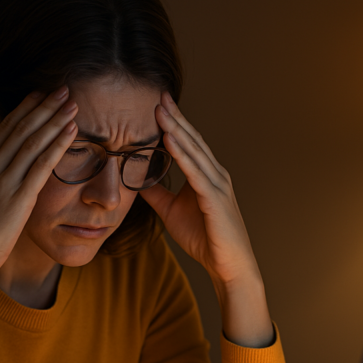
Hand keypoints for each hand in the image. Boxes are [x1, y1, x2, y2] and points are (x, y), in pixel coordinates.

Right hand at [0, 85, 78, 282]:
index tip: (40, 94)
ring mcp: (2, 181)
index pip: (3, 127)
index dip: (24, 108)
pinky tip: (71, 131)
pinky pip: (42, 165)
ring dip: (54, 120)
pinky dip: (58, 145)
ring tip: (71, 104)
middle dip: (43, 106)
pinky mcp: (17, 199)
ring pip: (32, 141)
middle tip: (62, 89)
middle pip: (20, 128)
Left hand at [140, 92, 273, 347]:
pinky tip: (169, 140)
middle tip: (158, 96)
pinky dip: (182, 154)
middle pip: (192, 140)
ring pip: (195, 151)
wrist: (228, 266)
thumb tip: (134, 180)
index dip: (173, 123)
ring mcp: (218, 184)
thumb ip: (156, 193)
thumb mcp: (171, 211)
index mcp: (206, 175)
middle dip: (175, 117)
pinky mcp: (216, 198)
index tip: (157, 104)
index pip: (188, 143)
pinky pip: (196, 172)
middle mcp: (215, 174)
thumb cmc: (205, 238)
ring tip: (160, 111)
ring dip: (177, 129)